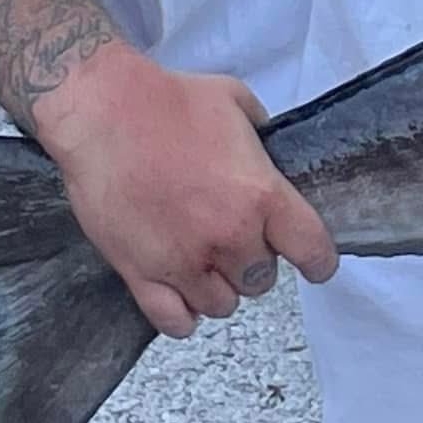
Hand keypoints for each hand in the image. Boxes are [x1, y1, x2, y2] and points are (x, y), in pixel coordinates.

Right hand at [32, 46, 338, 337]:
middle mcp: (229, 236)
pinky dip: (183, 315)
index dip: (319, 261)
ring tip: (207, 262)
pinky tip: (183, 293)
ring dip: (220, 287)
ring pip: (222, 304)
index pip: (313, 251)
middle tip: (238, 240)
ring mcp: (184, 260)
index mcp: (262, 195)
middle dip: (255, 262)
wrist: (103, 112)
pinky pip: (173, 321)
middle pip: (262, 280)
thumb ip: (262, 138)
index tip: (316, 264)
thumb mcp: (238, 103)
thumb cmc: (169, 101)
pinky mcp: (140, 273)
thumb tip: (266, 155)